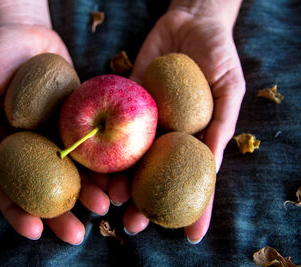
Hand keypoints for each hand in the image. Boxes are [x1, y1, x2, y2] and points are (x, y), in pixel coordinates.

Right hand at [0, 24, 106, 244]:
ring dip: (89, 194)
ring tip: (104, 209)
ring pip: (75, 173)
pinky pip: (93, 145)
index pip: (10, 188)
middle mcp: (35, 148)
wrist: (29, 32)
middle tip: (76, 235)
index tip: (34, 231)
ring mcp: (59, 137)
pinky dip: (105, 163)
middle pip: (47, 189)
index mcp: (7, 148)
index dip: (19, 213)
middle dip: (61, 215)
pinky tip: (118, 177)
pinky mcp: (80, 122)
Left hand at [124, 4, 244, 242]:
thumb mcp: (229, 88)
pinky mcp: (125, 101)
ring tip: (110, 200)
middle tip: (135, 222)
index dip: (195, 210)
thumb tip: (213, 165)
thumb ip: (222, 124)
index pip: (194, 181)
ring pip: (129, 158)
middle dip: (145, 202)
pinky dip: (102, 145)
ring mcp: (143, 121)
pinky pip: (111, 126)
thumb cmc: (218, 54)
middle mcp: (166, 135)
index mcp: (192, 138)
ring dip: (119, 181)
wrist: (188, 20)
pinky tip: (92, 162)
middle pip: (154, 177)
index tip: (190, 236)